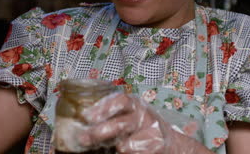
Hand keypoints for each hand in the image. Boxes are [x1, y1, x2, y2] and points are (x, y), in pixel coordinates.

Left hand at [79, 93, 211, 153]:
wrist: (168, 142)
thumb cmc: (139, 127)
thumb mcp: (127, 115)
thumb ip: (110, 116)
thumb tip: (81, 123)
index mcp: (134, 104)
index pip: (120, 101)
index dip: (103, 108)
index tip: (86, 117)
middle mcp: (143, 116)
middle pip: (120, 124)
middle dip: (100, 133)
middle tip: (84, 139)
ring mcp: (151, 132)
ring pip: (127, 144)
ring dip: (116, 149)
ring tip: (113, 148)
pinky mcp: (157, 147)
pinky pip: (136, 152)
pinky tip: (120, 152)